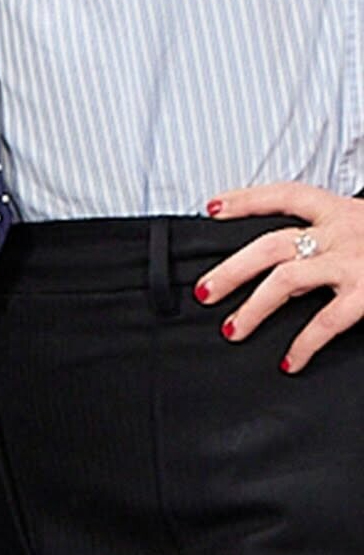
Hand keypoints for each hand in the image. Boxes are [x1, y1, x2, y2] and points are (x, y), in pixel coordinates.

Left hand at [196, 182, 363, 372]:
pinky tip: (290, 359)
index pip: (283, 195)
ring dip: (253, 306)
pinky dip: (304, 342)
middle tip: (204, 291)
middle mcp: (342, 230)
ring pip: (285, 278)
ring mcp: (353, 261)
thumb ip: (334, 235)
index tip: (212, 208)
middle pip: (270, 242)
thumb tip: (292, 258)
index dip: (245, 199)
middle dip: (231, 267)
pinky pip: (326, 320)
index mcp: (340, 209)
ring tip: (232, 328)